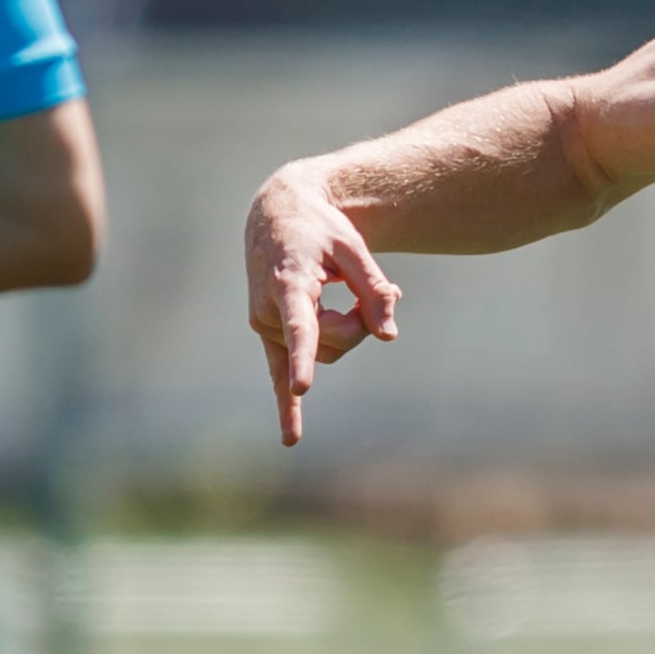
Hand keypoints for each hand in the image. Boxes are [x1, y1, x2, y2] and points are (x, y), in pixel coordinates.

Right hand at [244, 166, 402, 445]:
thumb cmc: (321, 230)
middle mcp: (269, 310)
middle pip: (333, 343)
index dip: (303, 357)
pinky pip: (277, 376)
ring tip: (351, 296)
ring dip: (348, 331)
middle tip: (382, 291)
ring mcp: (266, 326)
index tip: (301, 388)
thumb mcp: (354, 248)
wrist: (276, 216)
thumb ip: (374, 291)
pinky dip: (286, 406)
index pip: (300, 326)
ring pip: (325, 353)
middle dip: (362, 324)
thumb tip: (389, 337)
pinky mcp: (269, 334)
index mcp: (289, 284)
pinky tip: (291, 438)